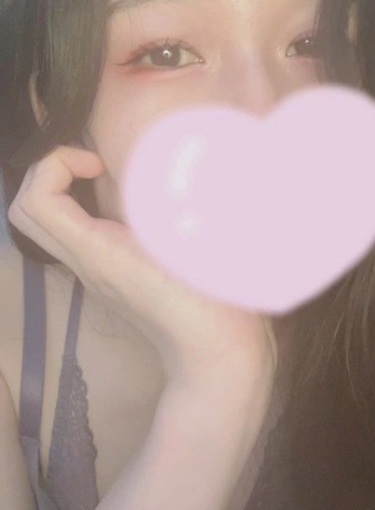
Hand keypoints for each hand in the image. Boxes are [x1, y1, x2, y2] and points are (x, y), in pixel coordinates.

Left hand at [8, 145, 277, 384]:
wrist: (213, 353)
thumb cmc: (210, 298)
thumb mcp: (193, 237)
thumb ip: (171, 196)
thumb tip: (175, 157)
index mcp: (98, 251)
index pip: (36, 201)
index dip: (57, 164)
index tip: (99, 164)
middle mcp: (84, 263)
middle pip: (25, 211)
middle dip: (49, 171)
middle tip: (93, 163)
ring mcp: (92, 272)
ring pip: (42, 223)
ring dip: (60, 187)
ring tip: (102, 175)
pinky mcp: (105, 275)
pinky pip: (68, 232)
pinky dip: (77, 205)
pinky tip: (121, 203)